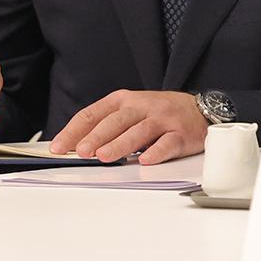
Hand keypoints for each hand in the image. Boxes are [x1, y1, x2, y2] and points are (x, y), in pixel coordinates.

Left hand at [50, 91, 208, 164]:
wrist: (201, 109)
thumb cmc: (160, 114)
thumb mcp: (131, 111)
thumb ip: (107, 126)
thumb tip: (75, 147)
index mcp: (124, 100)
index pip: (94, 113)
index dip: (74, 130)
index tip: (58, 147)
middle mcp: (143, 106)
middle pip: (116, 120)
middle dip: (96, 136)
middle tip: (82, 151)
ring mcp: (163, 119)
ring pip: (140, 131)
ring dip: (121, 144)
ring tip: (105, 157)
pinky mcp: (181, 133)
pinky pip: (168, 142)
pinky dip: (157, 152)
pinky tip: (146, 160)